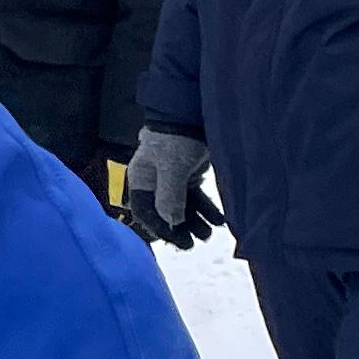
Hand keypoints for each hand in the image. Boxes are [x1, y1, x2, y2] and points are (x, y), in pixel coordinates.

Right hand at [122, 127, 217, 248]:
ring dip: (195, 221)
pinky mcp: (188, 175)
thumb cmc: (176, 139)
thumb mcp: (172, 168)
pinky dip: (205, 210)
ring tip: (209, 234)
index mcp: (141, 179)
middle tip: (193, 244)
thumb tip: (172, 223)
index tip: (177, 239)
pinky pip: (195, 198)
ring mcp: (171, 179)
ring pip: (181, 207)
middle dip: (179, 228)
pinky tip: (218, 220)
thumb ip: (170, 196)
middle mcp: (153, 182)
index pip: (144, 211)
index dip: (159, 228)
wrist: (192, 114)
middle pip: (163, 212)